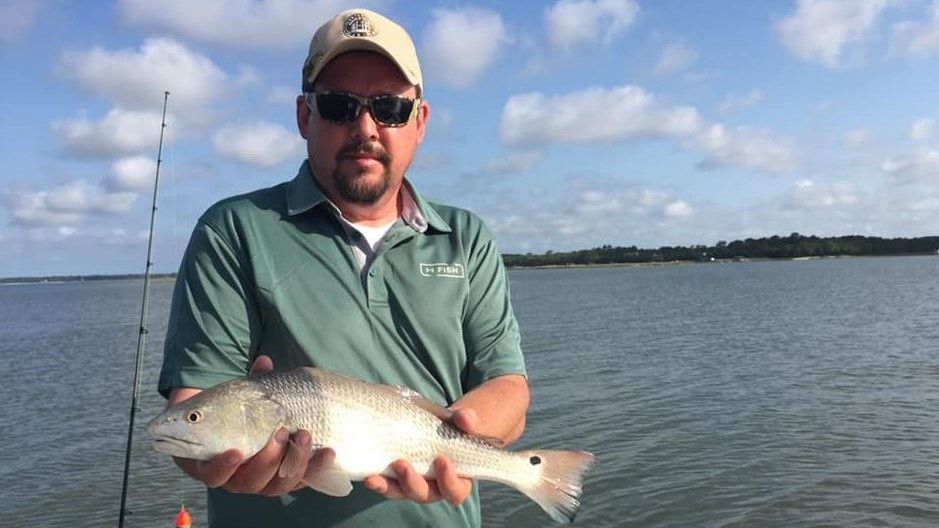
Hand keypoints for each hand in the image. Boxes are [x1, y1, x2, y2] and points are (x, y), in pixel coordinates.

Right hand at [172, 355, 329, 496]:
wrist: (254, 427)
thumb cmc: (238, 410)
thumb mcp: (241, 397)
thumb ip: (252, 384)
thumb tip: (264, 362)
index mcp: (217, 462)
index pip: (214, 474)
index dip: (222, 467)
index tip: (236, 452)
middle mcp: (240, 478)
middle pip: (251, 481)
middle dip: (268, 459)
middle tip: (280, 432)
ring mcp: (266, 482)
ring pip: (278, 484)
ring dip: (294, 460)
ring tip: (305, 435)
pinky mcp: (289, 480)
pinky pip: (303, 480)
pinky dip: (316, 467)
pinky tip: (329, 452)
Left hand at [362, 409, 477, 505]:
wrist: (439, 424)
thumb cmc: (456, 428)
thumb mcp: (464, 422)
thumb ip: (467, 420)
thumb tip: (465, 420)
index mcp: (456, 480)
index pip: (455, 491)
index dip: (449, 480)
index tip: (442, 459)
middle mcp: (433, 488)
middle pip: (423, 495)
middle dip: (412, 483)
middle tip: (402, 463)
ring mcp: (412, 483)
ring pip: (400, 492)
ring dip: (387, 486)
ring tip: (374, 477)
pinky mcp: (395, 477)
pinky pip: (385, 483)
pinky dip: (376, 480)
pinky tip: (366, 474)